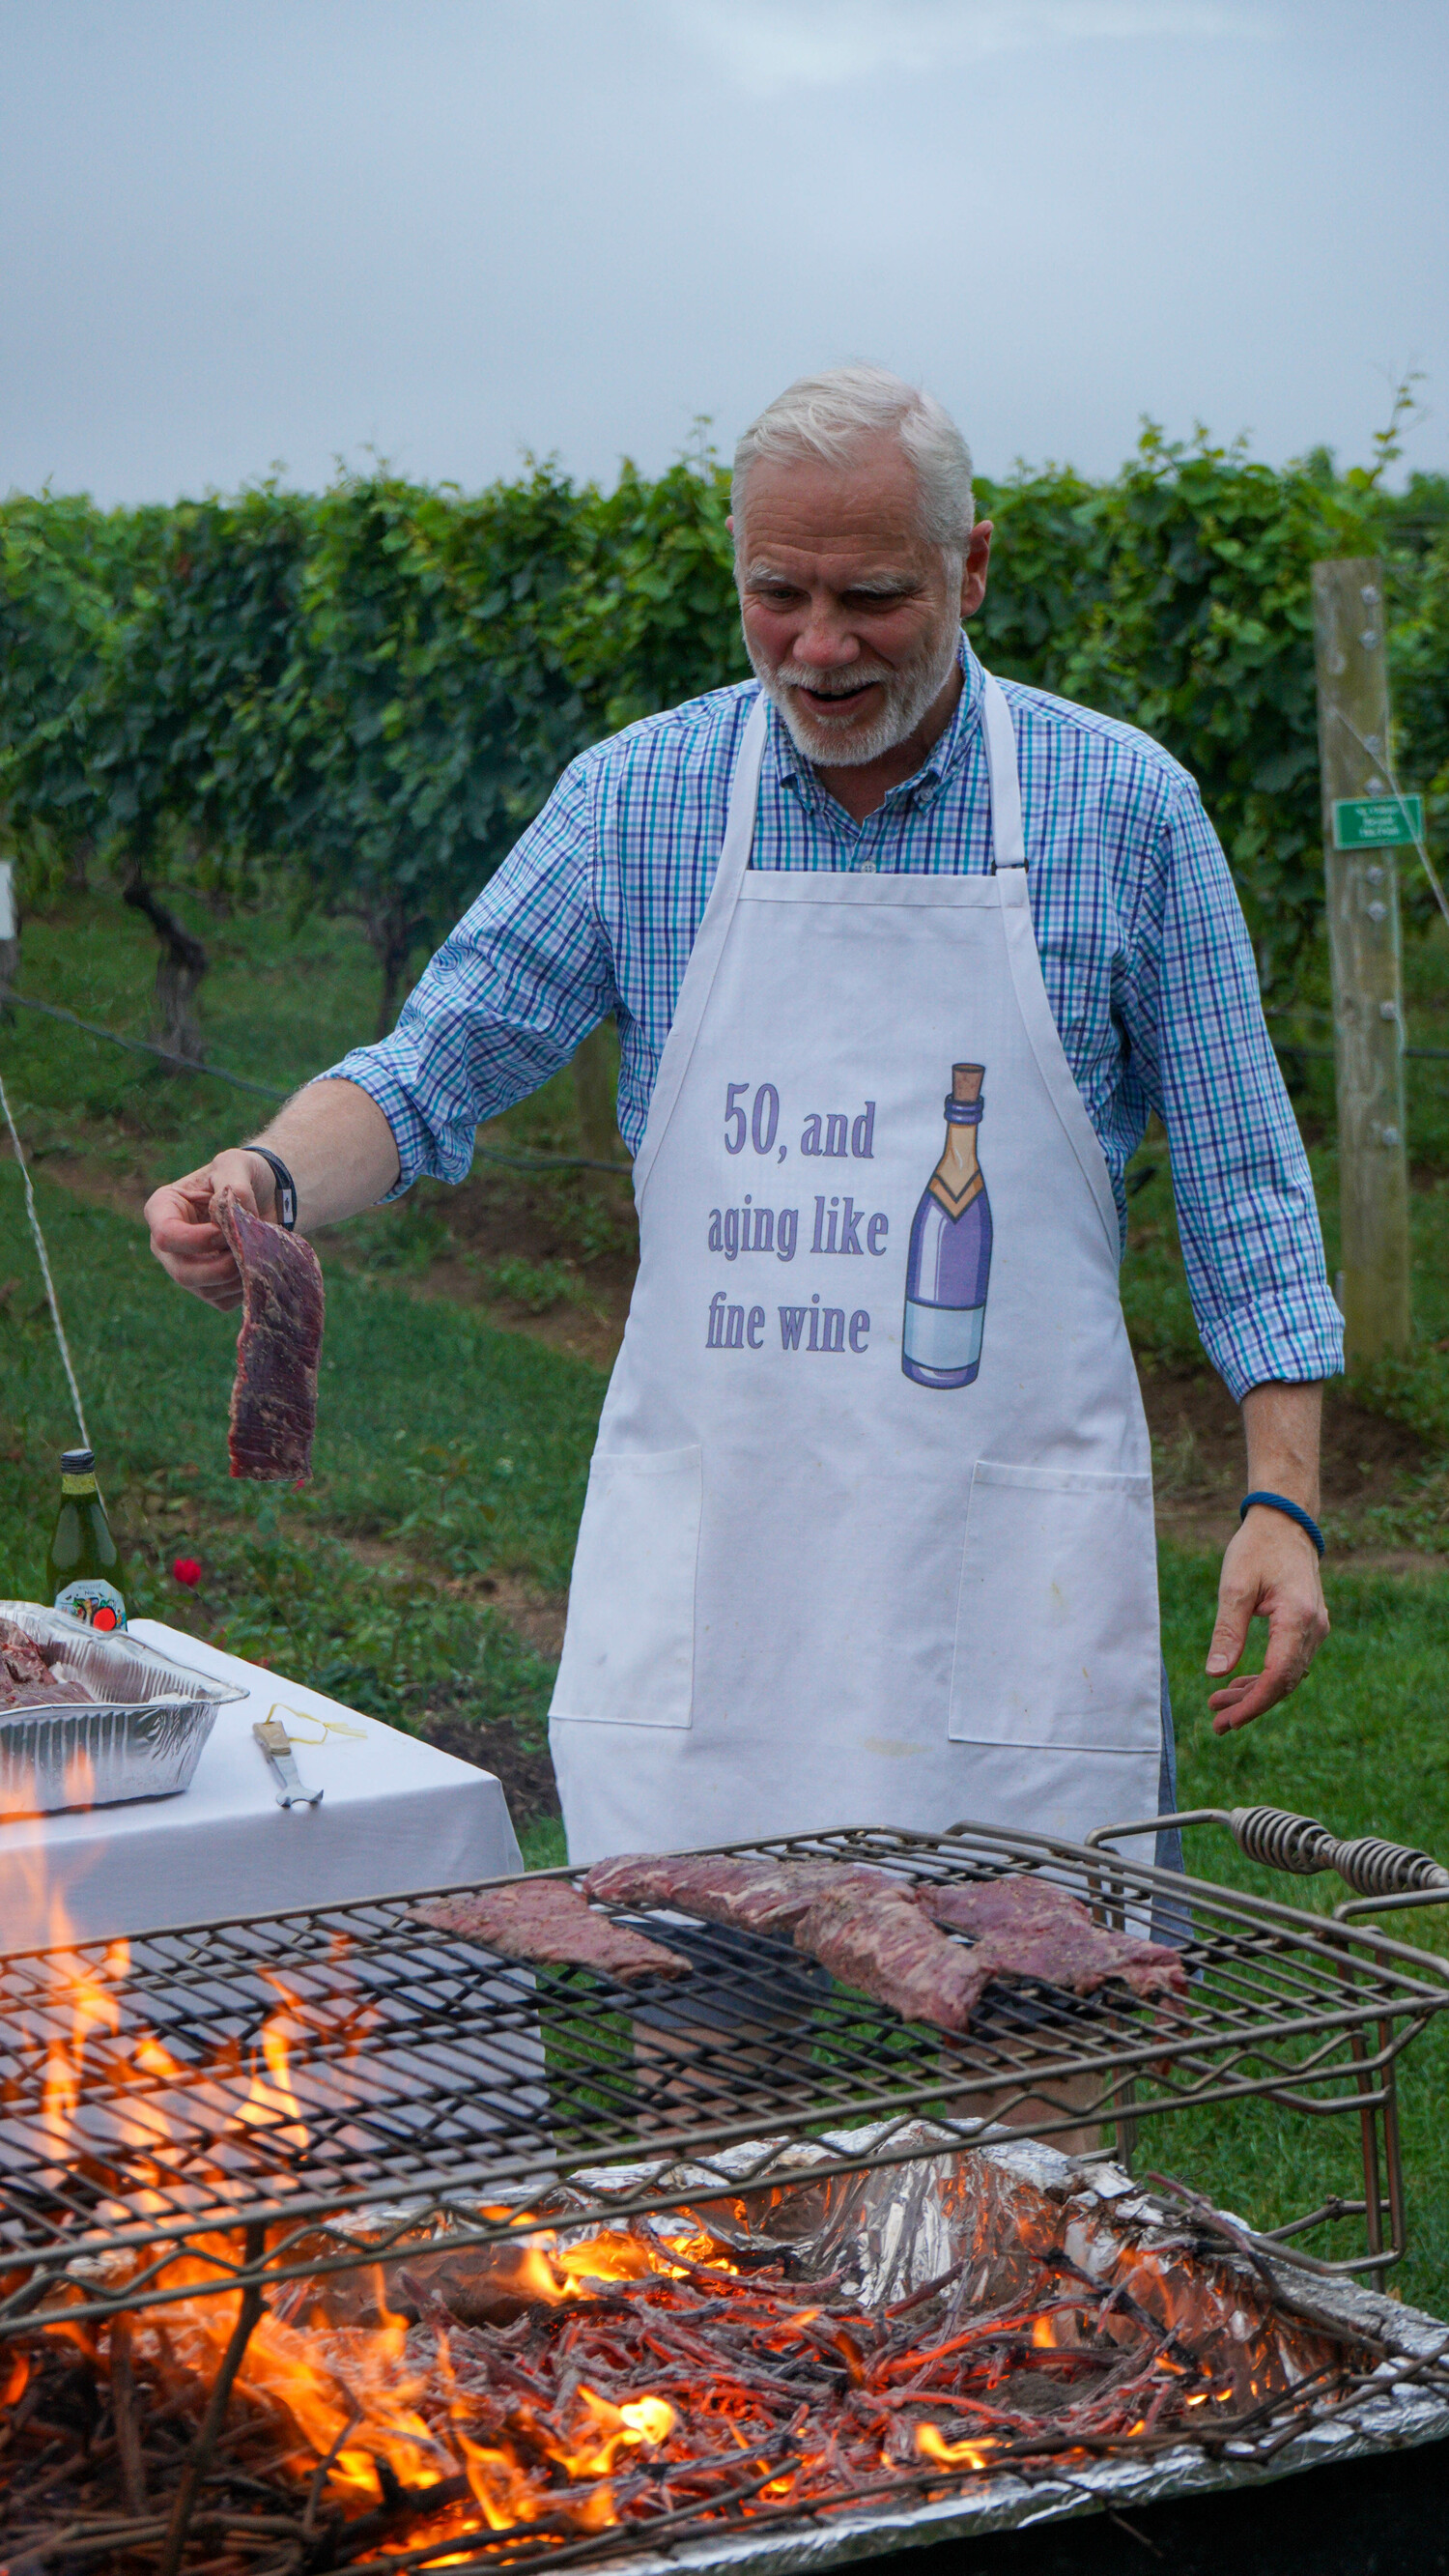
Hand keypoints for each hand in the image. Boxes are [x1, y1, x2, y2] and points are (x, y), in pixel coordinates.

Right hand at [143, 1149, 276, 1310]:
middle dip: (220, 1267)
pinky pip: (224, 1300)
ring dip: (238, 1275)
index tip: (226, 1231)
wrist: (265, 1194)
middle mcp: (168, 1244)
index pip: (167, 1235)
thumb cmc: (242, 1174)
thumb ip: (232, 1186)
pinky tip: (257, 1263)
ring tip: (257, 1250)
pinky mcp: (209, 1288)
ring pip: (205, 1290)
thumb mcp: (236, 1165)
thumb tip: (227, 1219)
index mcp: (163, 1209)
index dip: (198, 1239)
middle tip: (247, 1251)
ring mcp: (186, 1268)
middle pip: (182, 1272)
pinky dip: (245, 1286)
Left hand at [1205, 1506, 1328, 1733]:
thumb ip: (1227, 1631)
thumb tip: (1216, 1673)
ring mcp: (1315, 1629)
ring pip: (1288, 1676)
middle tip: (1217, 1725)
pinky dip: (1265, 1677)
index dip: (1253, 1703)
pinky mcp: (1308, 1627)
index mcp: (1298, 1618)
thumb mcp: (1235, 1586)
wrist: (1285, 1524)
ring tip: (1219, 1708)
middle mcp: (1314, 1628)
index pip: (1278, 1676)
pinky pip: (1289, 1662)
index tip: (1228, 1721)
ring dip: (1255, 1694)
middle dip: (1250, 1706)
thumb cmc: (1257, 1548)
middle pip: (1284, 1682)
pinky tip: (1239, 1685)